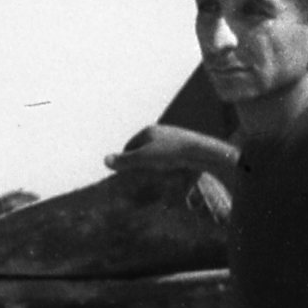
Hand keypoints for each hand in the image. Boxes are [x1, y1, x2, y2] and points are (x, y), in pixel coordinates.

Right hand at [109, 124, 233, 177]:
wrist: (203, 152)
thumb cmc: (172, 153)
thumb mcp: (144, 158)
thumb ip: (125, 160)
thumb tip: (104, 161)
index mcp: (148, 131)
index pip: (129, 145)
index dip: (126, 159)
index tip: (124, 173)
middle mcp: (161, 131)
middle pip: (144, 149)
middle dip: (141, 162)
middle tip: (140, 176)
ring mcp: (175, 137)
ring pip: (159, 152)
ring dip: (155, 164)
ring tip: (155, 176)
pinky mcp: (188, 146)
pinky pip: (173, 156)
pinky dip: (169, 165)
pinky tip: (172, 174)